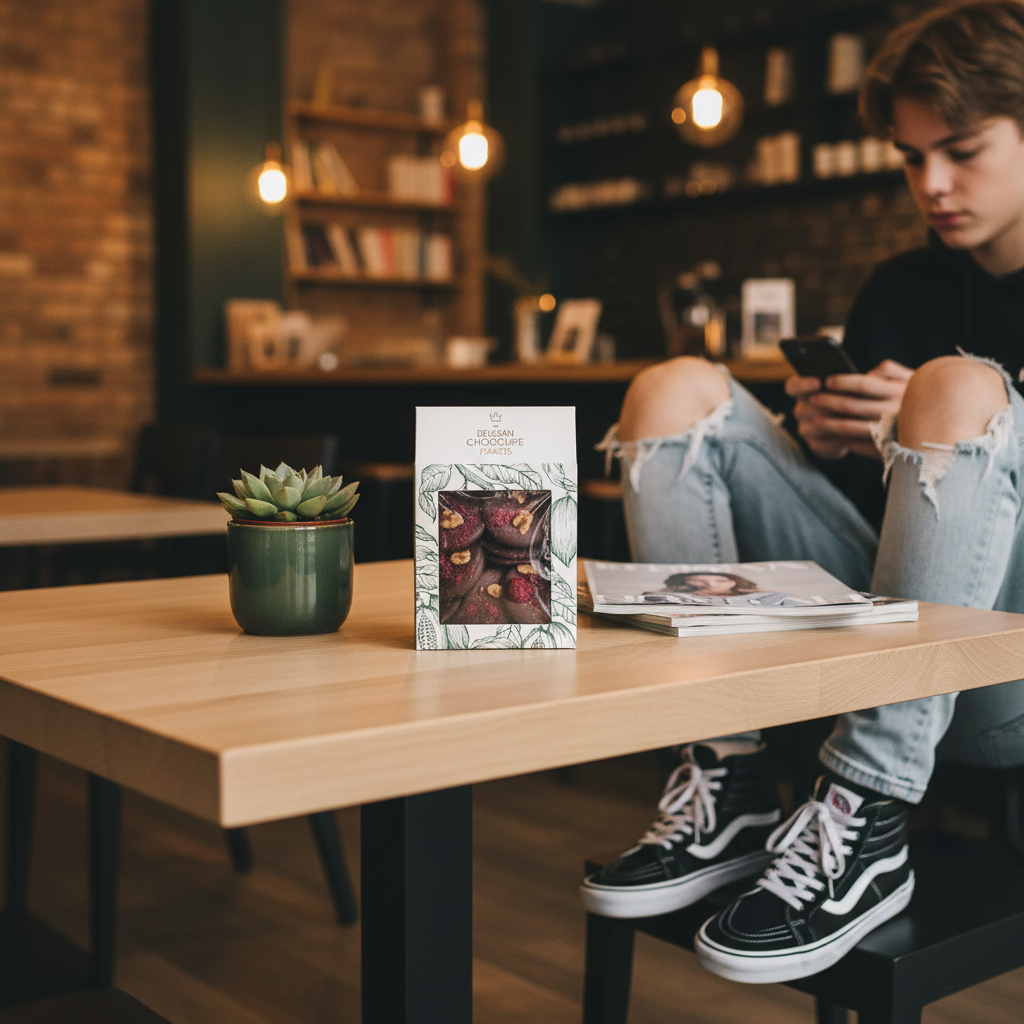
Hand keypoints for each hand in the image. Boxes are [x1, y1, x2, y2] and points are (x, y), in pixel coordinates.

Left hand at [785, 359, 912, 459]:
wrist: (943, 434)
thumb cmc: (923, 400)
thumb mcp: (914, 379)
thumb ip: (891, 371)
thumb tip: (870, 373)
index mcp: (900, 391)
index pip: (866, 384)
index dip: (844, 382)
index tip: (827, 380)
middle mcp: (895, 411)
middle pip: (853, 406)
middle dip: (829, 402)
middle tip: (811, 400)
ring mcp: (889, 432)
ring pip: (851, 428)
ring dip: (829, 424)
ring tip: (814, 420)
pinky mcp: (887, 449)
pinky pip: (858, 446)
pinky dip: (842, 441)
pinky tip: (830, 437)